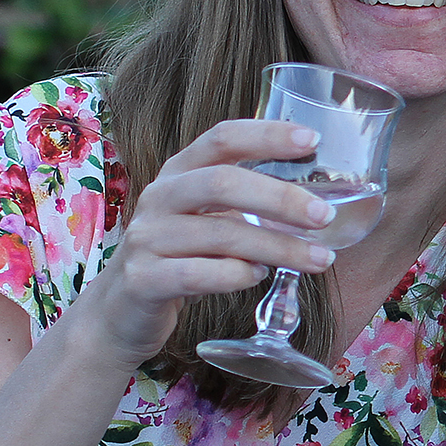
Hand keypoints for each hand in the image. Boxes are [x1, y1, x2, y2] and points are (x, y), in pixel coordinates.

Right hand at [72, 120, 340, 363]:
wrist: (121, 310)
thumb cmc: (182, 257)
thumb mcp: (209, 219)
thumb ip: (249, 204)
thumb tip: (322, 200)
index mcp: (180, 172)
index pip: (222, 137)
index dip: (267, 135)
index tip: (312, 140)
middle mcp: (160, 197)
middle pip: (222, 182)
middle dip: (281, 198)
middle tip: (325, 217)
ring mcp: (146, 238)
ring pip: (219, 234)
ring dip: (277, 247)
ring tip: (318, 260)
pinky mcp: (143, 280)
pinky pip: (196, 274)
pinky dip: (236, 275)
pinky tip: (260, 277)